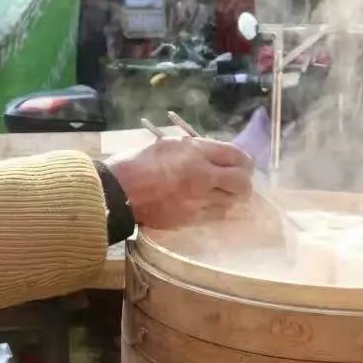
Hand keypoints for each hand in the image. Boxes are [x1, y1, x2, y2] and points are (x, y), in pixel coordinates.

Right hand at [105, 137, 251, 230]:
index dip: (244, 161)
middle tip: (237, 183)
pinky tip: (205, 204)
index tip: (243, 165)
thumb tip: (218, 157)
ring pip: (231, 202)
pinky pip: (215, 215)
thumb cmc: (139, 162)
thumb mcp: (169, 144)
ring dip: (230, 198)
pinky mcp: (190, 218)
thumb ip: (196, 149)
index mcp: (196, 152)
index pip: (237, 156)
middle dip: (244, 182)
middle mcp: (202, 175)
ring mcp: (197, 199)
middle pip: (242, 182)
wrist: (118, 190)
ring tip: (220, 194)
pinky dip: (216, 210)